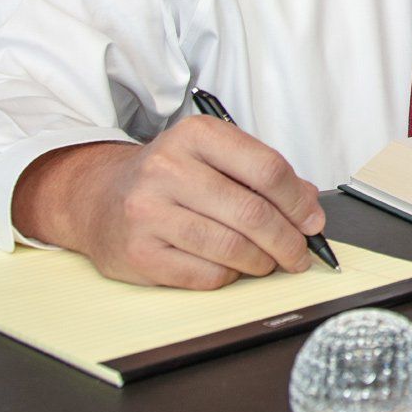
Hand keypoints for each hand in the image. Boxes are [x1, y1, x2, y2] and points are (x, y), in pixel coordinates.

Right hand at [11, 116, 326, 289]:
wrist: (98, 199)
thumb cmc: (170, 179)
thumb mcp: (214, 158)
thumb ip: (262, 176)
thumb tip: (309, 209)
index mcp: (197, 136)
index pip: (267, 168)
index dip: (298, 201)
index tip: (313, 221)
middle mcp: (168, 168)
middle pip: (252, 213)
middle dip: (288, 240)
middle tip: (300, 254)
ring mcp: (149, 211)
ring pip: (231, 247)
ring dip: (262, 262)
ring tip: (268, 262)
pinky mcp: (138, 253)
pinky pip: (204, 274)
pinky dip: (229, 276)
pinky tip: (231, 268)